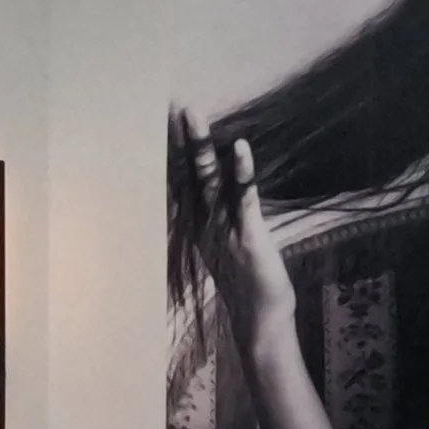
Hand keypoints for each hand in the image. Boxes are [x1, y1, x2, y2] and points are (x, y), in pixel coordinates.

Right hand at [176, 108, 295, 349]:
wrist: (259, 323)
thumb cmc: (247, 286)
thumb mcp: (229, 248)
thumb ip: (219, 223)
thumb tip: (214, 198)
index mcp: (202, 223)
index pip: (187, 178)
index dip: (178, 149)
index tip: (169, 118)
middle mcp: (207, 222)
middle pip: (190, 173)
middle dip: (182, 139)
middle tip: (172, 105)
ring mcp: (224, 228)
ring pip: (209, 180)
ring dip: (202, 147)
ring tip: (193, 114)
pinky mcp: (248, 235)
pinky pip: (243, 198)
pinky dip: (241, 172)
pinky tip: (239, 146)